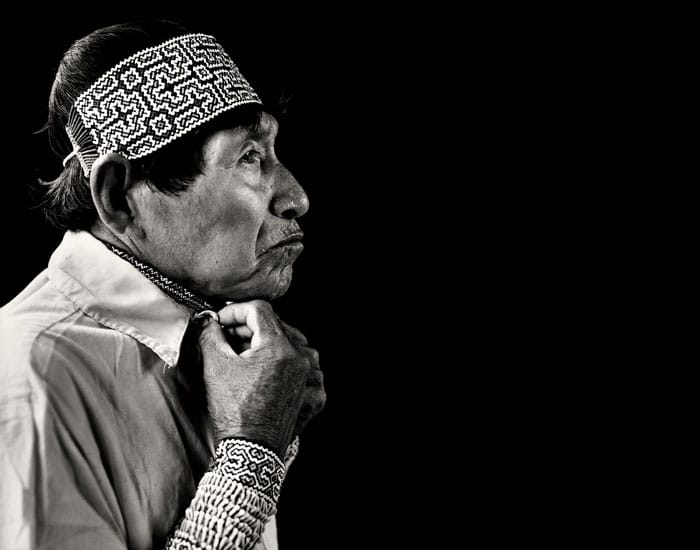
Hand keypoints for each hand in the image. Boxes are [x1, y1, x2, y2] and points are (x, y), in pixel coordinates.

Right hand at [197, 300, 317, 456]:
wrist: (251, 451)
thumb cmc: (233, 410)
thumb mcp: (215, 366)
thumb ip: (210, 335)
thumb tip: (208, 320)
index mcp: (279, 346)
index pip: (259, 310)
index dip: (235, 312)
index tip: (220, 322)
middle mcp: (301, 357)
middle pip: (276, 326)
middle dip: (249, 329)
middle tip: (228, 339)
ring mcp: (311, 376)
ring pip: (291, 345)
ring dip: (268, 345)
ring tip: (246, 358)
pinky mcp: (315, 394)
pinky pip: (302, 368)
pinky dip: (284, 365)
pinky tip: (266, 373)